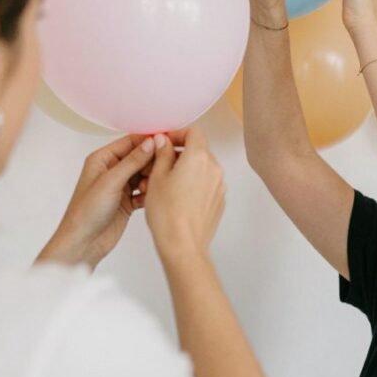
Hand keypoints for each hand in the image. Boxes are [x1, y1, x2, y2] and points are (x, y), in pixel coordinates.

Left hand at [37, 135, 158, 268]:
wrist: (83, 244)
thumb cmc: (86, 213)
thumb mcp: (110, 182)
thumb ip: (132, 161)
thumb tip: (150, 143)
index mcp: (103, 159)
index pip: (130, 142)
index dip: (149, 141)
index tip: (167, 142)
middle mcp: (111, 170)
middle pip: (140, 157)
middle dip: (153, 161)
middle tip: (164, 166)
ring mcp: (120, 186)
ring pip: (144, 174)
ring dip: (152, 178)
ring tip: (152, 186)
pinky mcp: (127, 201)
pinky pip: (144, 191)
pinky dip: (150, 193)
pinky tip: (151, 197)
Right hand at [143, 127, 225, 260]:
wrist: (183, 245)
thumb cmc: (167, 214)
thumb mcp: (157, 178)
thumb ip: (162, 154)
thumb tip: (164, 141)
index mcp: (199, 157)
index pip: (193, 132)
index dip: (178, 134)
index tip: (164, 142)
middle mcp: (214, 168)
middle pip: (199, 149)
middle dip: (180, 153)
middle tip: (160, 164)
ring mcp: (219, 186)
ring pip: (203, 168)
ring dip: (187, 169)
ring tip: (166, 184)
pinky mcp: (219, 201)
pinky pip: (207, 184)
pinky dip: (195, 184)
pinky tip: (178, 197)